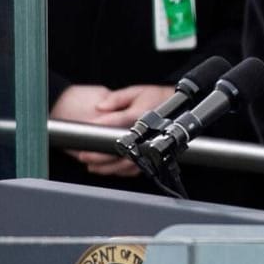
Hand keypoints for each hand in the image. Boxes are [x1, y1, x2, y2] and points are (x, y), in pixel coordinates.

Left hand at [51, 83, 171, 175]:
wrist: (179, 108)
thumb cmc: (156, 99)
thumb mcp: (136, 92)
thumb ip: (117, 98)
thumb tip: (100, 107)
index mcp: (139, 115)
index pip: (115, 121)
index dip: (98, 126)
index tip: (87, 129)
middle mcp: (145, 133)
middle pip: (120, 149)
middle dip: (99, 155)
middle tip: (84, 155)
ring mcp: (149, 146)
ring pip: (127, 163)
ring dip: (108, 167)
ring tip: (92, 166)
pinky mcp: (151, 154)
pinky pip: (135, 168)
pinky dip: (121, 171)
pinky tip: (109, 169)